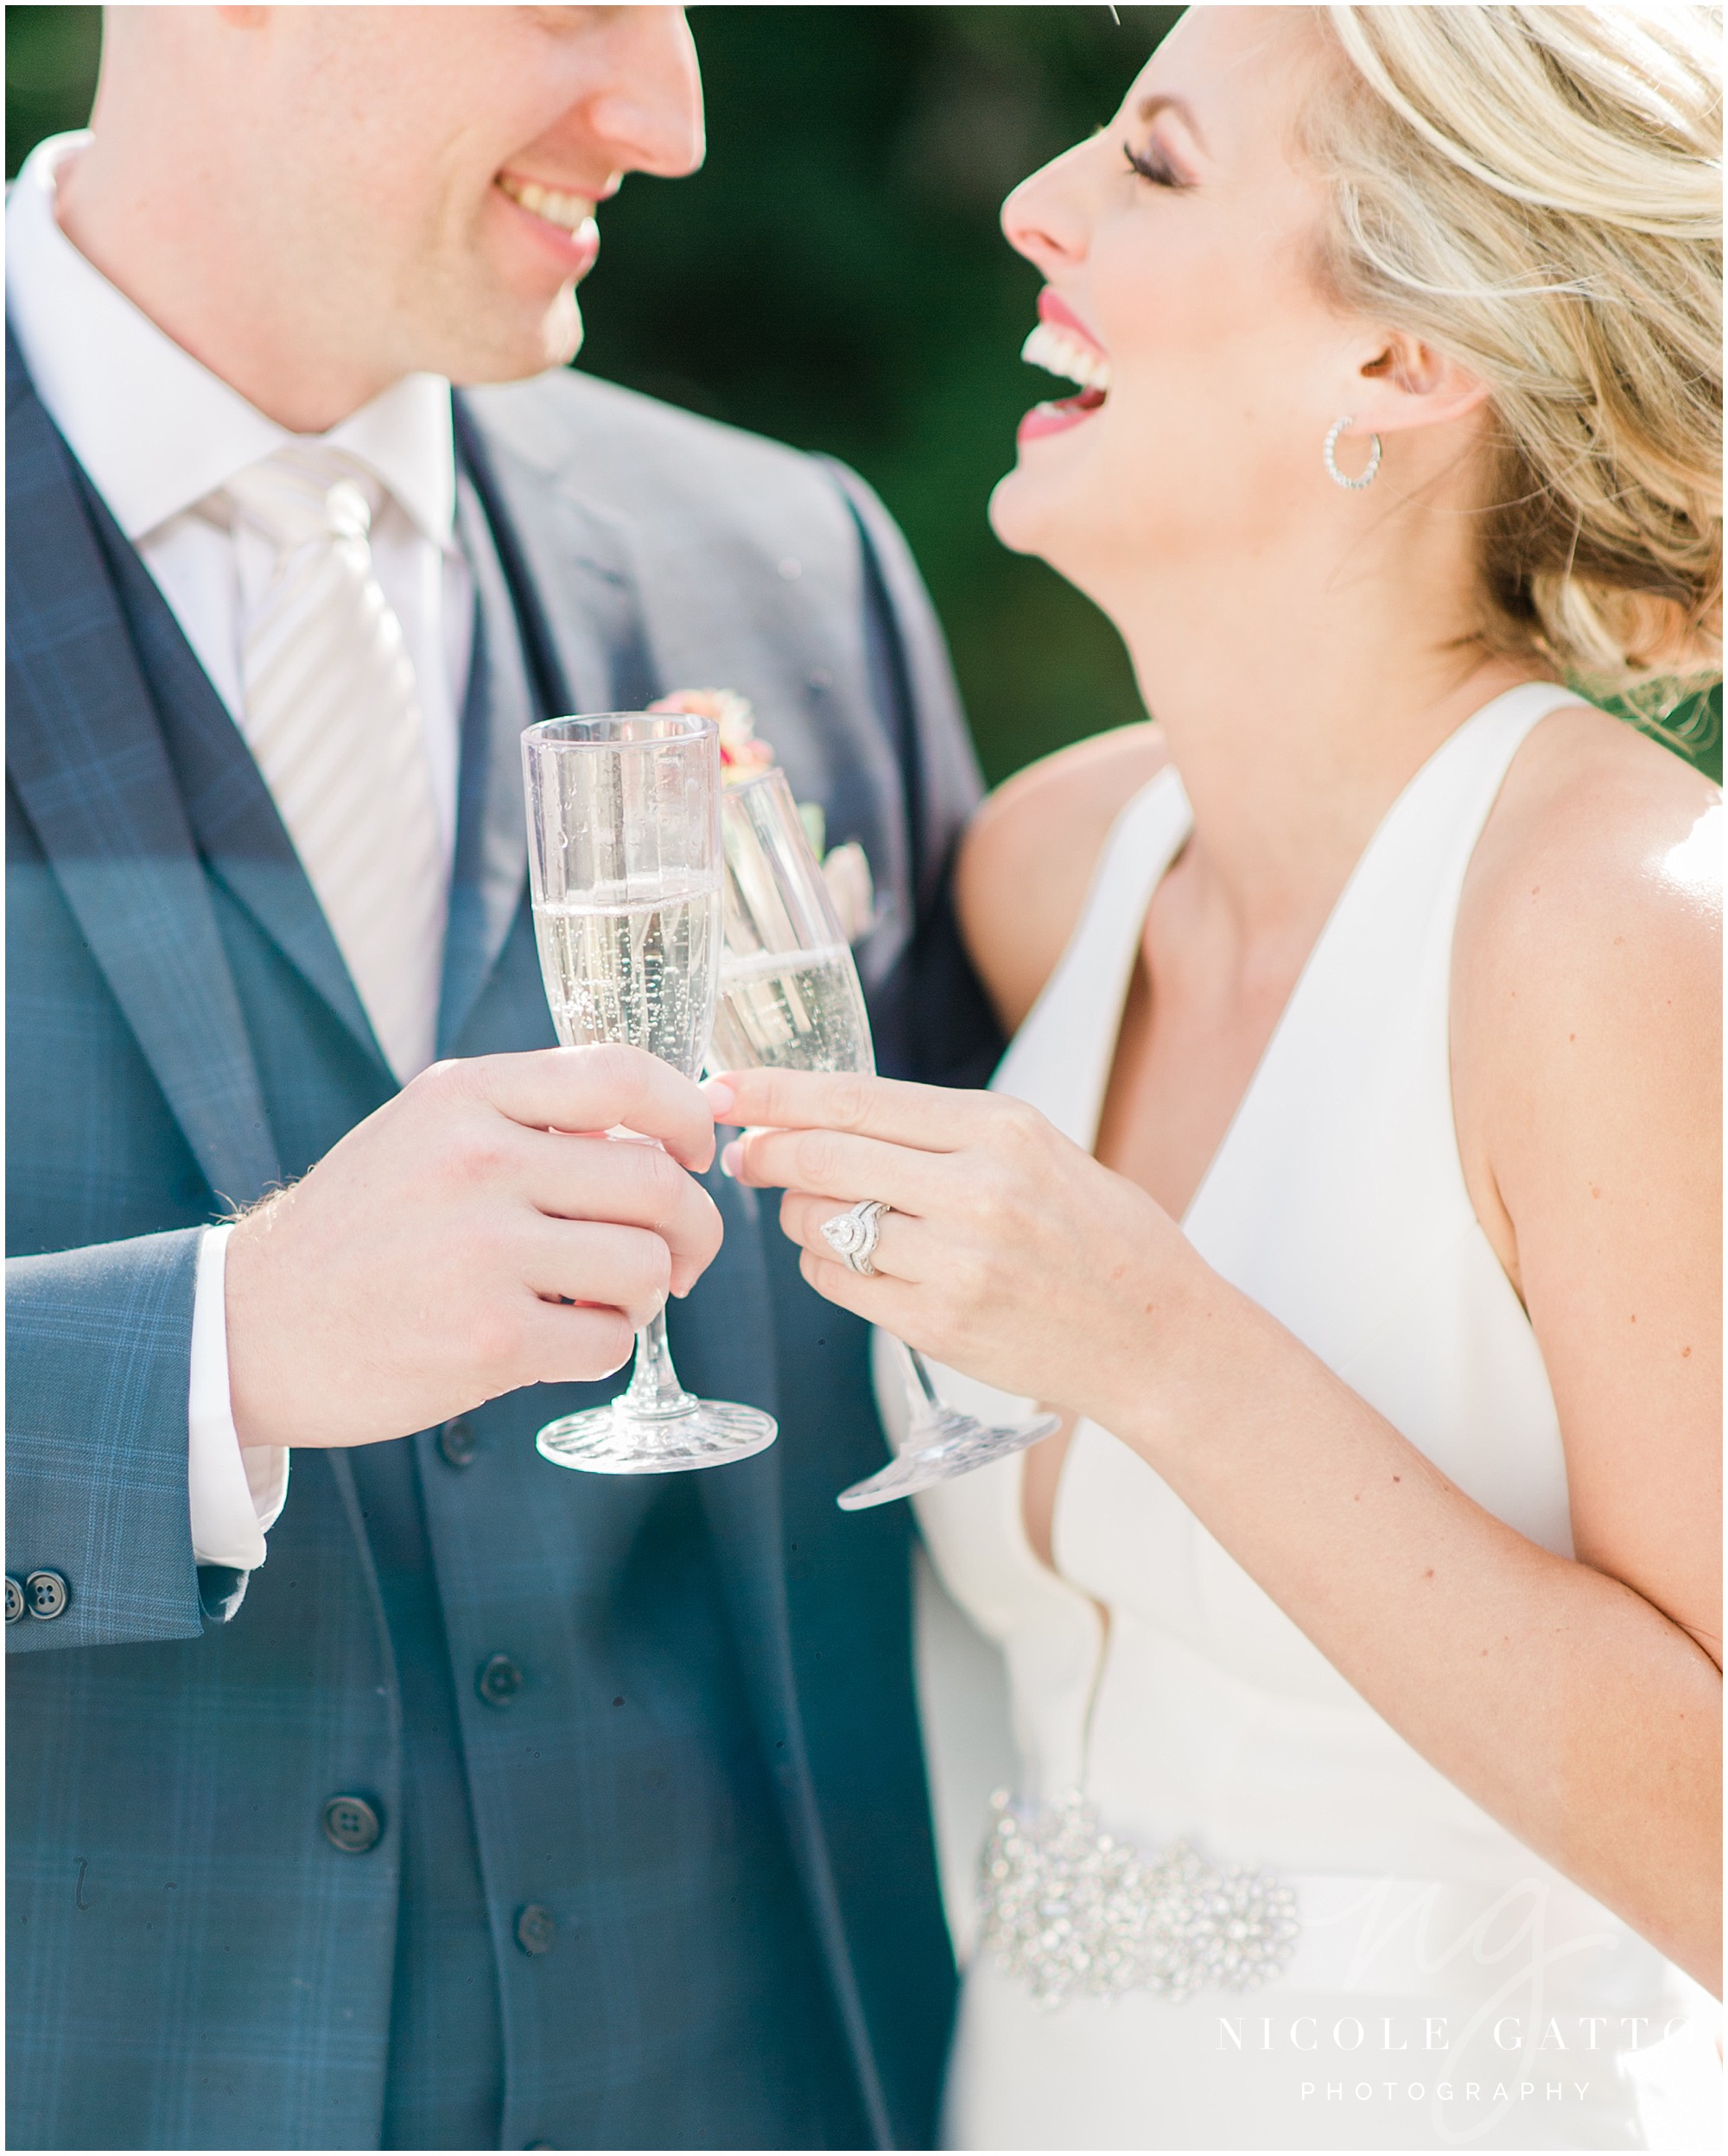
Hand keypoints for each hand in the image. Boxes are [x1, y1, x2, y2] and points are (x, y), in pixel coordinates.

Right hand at [227, 1046, 722, 1449]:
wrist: (252, 1329)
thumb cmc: (358, 1231)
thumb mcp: (424, 1133)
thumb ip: (528, 1120)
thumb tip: (661, 1139)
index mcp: (465, 1096)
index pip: (622, 1076)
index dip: (687, 1115)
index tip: (698, 1152)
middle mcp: (478, 1161)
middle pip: (656, 1182)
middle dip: (692, 1227)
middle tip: (682, 1257)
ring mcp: (483, 1250)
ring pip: (646, 1265)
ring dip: (647, 1293)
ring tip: (603, 1301)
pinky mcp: (489, 1337)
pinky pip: (610, 1340)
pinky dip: (605, 1347)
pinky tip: (562, 1341)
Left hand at [712, 1066, 1203, 1432]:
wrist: (1156, 1335)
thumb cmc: (1097, 1235)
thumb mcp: (1036, 1149)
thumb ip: (940, 1131)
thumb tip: (826, 1116)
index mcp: (1001, 1129)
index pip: (855, 1098)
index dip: (775, 1093)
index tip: (725, 1089)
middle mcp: (978, 1190)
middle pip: (824, 1156)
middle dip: (766, 1153)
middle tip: (744, 1156)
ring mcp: (957, 1262)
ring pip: (821, 1222)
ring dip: (802, 1216)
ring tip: (828, 1215)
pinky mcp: (939, 1324)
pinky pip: (838, 1282)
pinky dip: (827, 1267)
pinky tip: (857, 1262)